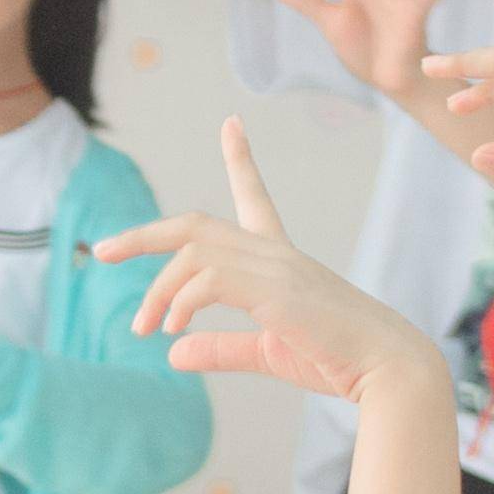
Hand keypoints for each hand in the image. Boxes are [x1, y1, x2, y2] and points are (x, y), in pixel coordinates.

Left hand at [94, 115, 431, 396]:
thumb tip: (173, 353)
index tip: (231, 123)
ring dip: (156, 290)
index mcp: (280, 258)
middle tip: (104, 250)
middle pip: (196, 223)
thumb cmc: (337, 359)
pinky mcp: (275, 289)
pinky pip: (208, 279)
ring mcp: (276, 266)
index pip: (255, 196)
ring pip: (192, 253)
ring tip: (142, 327)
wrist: (389, 370)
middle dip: (144, 234)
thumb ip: (220, 348)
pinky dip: (180, 302)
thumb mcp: (267, 352)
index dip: (241, 159)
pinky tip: (172, 330)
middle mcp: (276, 252)